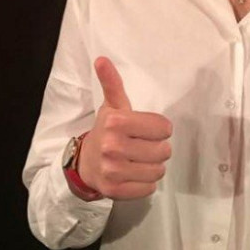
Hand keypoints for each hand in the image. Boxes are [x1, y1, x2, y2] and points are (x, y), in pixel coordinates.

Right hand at [78, 57, 171, 199]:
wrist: (85, 163)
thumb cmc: (106, 131)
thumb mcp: (111, 107)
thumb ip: (112, 83)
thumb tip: (101, 59)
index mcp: (115, 122)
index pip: (164, 127)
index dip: (158, 129)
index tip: (145, 130)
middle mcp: (113, 146)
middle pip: (164, 150)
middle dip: (157, 148)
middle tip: (142, 146)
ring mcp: (113, 170)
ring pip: (159, 170)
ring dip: (153, 166)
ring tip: (139, 160)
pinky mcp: (115, 191)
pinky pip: (149, 188)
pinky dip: (145, 183)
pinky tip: (133, 174)